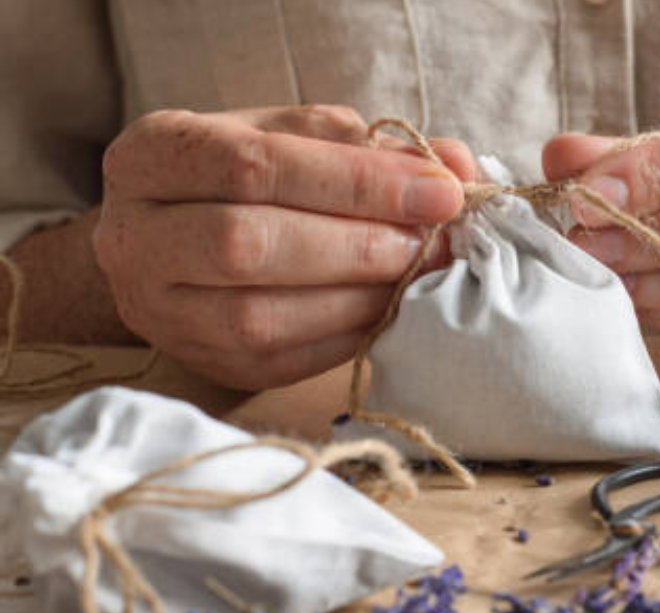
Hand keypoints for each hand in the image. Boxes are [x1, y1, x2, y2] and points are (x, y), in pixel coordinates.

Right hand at [95, 105, 473, 388]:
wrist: (174, 247)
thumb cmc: (243, 180)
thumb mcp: (293, 139)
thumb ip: (368, 147)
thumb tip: (458, 166)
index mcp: (155, 156)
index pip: (256, 166)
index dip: (358, 181)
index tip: (440, 190)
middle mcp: (138, 237)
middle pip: (250, 244)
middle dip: (360, 244)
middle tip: (434, 240)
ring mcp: (162, 311)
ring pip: (261, 315)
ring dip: (360, 296)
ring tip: (419, 274)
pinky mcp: (204, 363)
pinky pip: (283, 361)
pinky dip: (349, 334)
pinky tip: (391, 308)